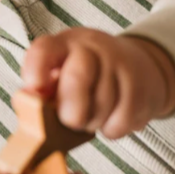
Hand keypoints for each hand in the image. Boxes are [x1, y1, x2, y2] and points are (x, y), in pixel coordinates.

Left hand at [21, 28, 174, 139]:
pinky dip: (112, 129)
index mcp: (66, 44)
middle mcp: (94, 48)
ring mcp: (121, 65)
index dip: (36, 70)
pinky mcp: (141, 88)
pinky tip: (112, 119)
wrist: (142, 67)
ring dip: (93, 123)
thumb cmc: (92, 75)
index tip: (35, 88)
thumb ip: (45, 88)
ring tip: (94, 116)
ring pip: (101, 105)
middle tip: (71, 121)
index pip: (45, 49)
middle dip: (70, 110)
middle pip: (78, 78)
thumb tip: (31, 107)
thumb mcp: (64, 71)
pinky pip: (121, 120)